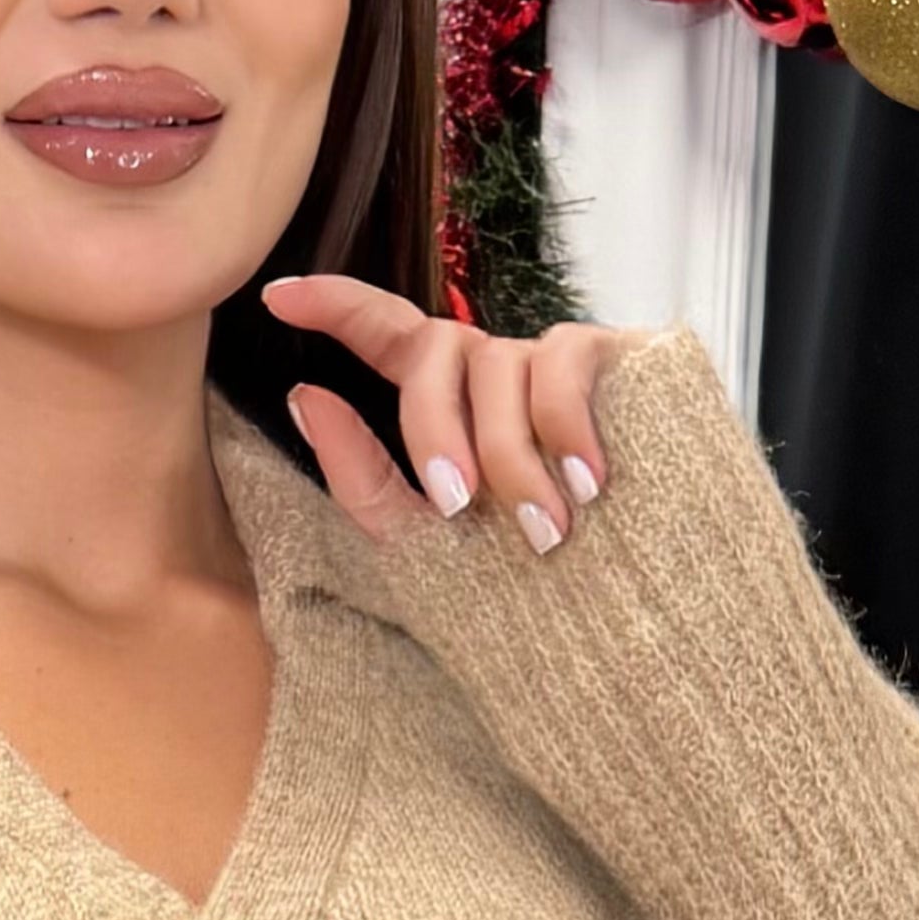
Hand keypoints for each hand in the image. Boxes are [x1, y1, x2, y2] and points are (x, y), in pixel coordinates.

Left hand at [261, 272, 630, 556]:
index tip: (278, 297)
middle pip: (435, 350)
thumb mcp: (425, 548)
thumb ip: (362, 479)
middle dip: (436, 429)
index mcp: (450, 402)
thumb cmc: (531, 593)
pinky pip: (566, 360)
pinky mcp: (618, 357)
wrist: (640, 622)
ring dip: (513, 453)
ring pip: (500, 363)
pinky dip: (567, 424)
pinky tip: (588, 481)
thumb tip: (306, 396)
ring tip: (544, 530)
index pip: (386, 332)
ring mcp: (556, 360)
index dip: (336, 304)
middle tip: (458, 507)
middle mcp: (497, 371)